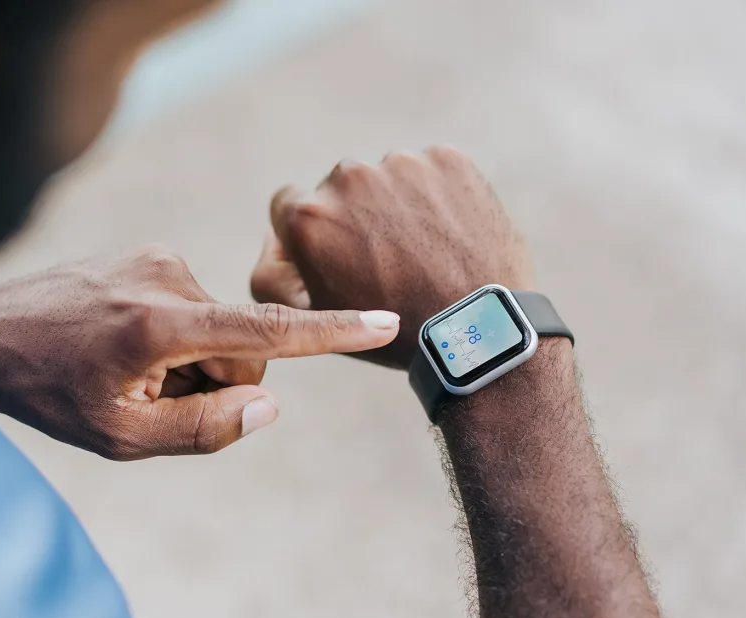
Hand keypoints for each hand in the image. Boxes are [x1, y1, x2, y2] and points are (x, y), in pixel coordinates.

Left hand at [0, 247, 398, 460]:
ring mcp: (155, 258)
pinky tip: (123, 346)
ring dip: (189, 359)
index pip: (267, 332)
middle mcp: (166, 277)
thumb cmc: (49, 394)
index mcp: (161, 324)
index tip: (384, 321)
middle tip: (152, 397)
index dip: (333, 333)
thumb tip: (269, 404)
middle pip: (241, 346)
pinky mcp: (148, 253)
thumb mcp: (122, 437)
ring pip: (216, 327)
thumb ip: (204, 429)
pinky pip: (192, 304)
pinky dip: (175, 334)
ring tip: (128, 370)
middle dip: (215, 380)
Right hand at [251, 147, 534, 369]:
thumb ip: (269, 275)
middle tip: (387, 259)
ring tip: (423, 251)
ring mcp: (400, 163)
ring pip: (387, 177)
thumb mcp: (309, 316)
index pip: (288, 203)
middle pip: (339, 187)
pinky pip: (430, 171)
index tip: (338, 253)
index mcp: (307, 214)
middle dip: (355, 215)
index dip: (312, 231)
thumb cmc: (389, 330)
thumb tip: (274, 238)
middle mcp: (347, 177)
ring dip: (396, 204)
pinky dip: (436, 195)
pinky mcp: (447, 159)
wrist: (477, 327)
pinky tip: (448, 234)